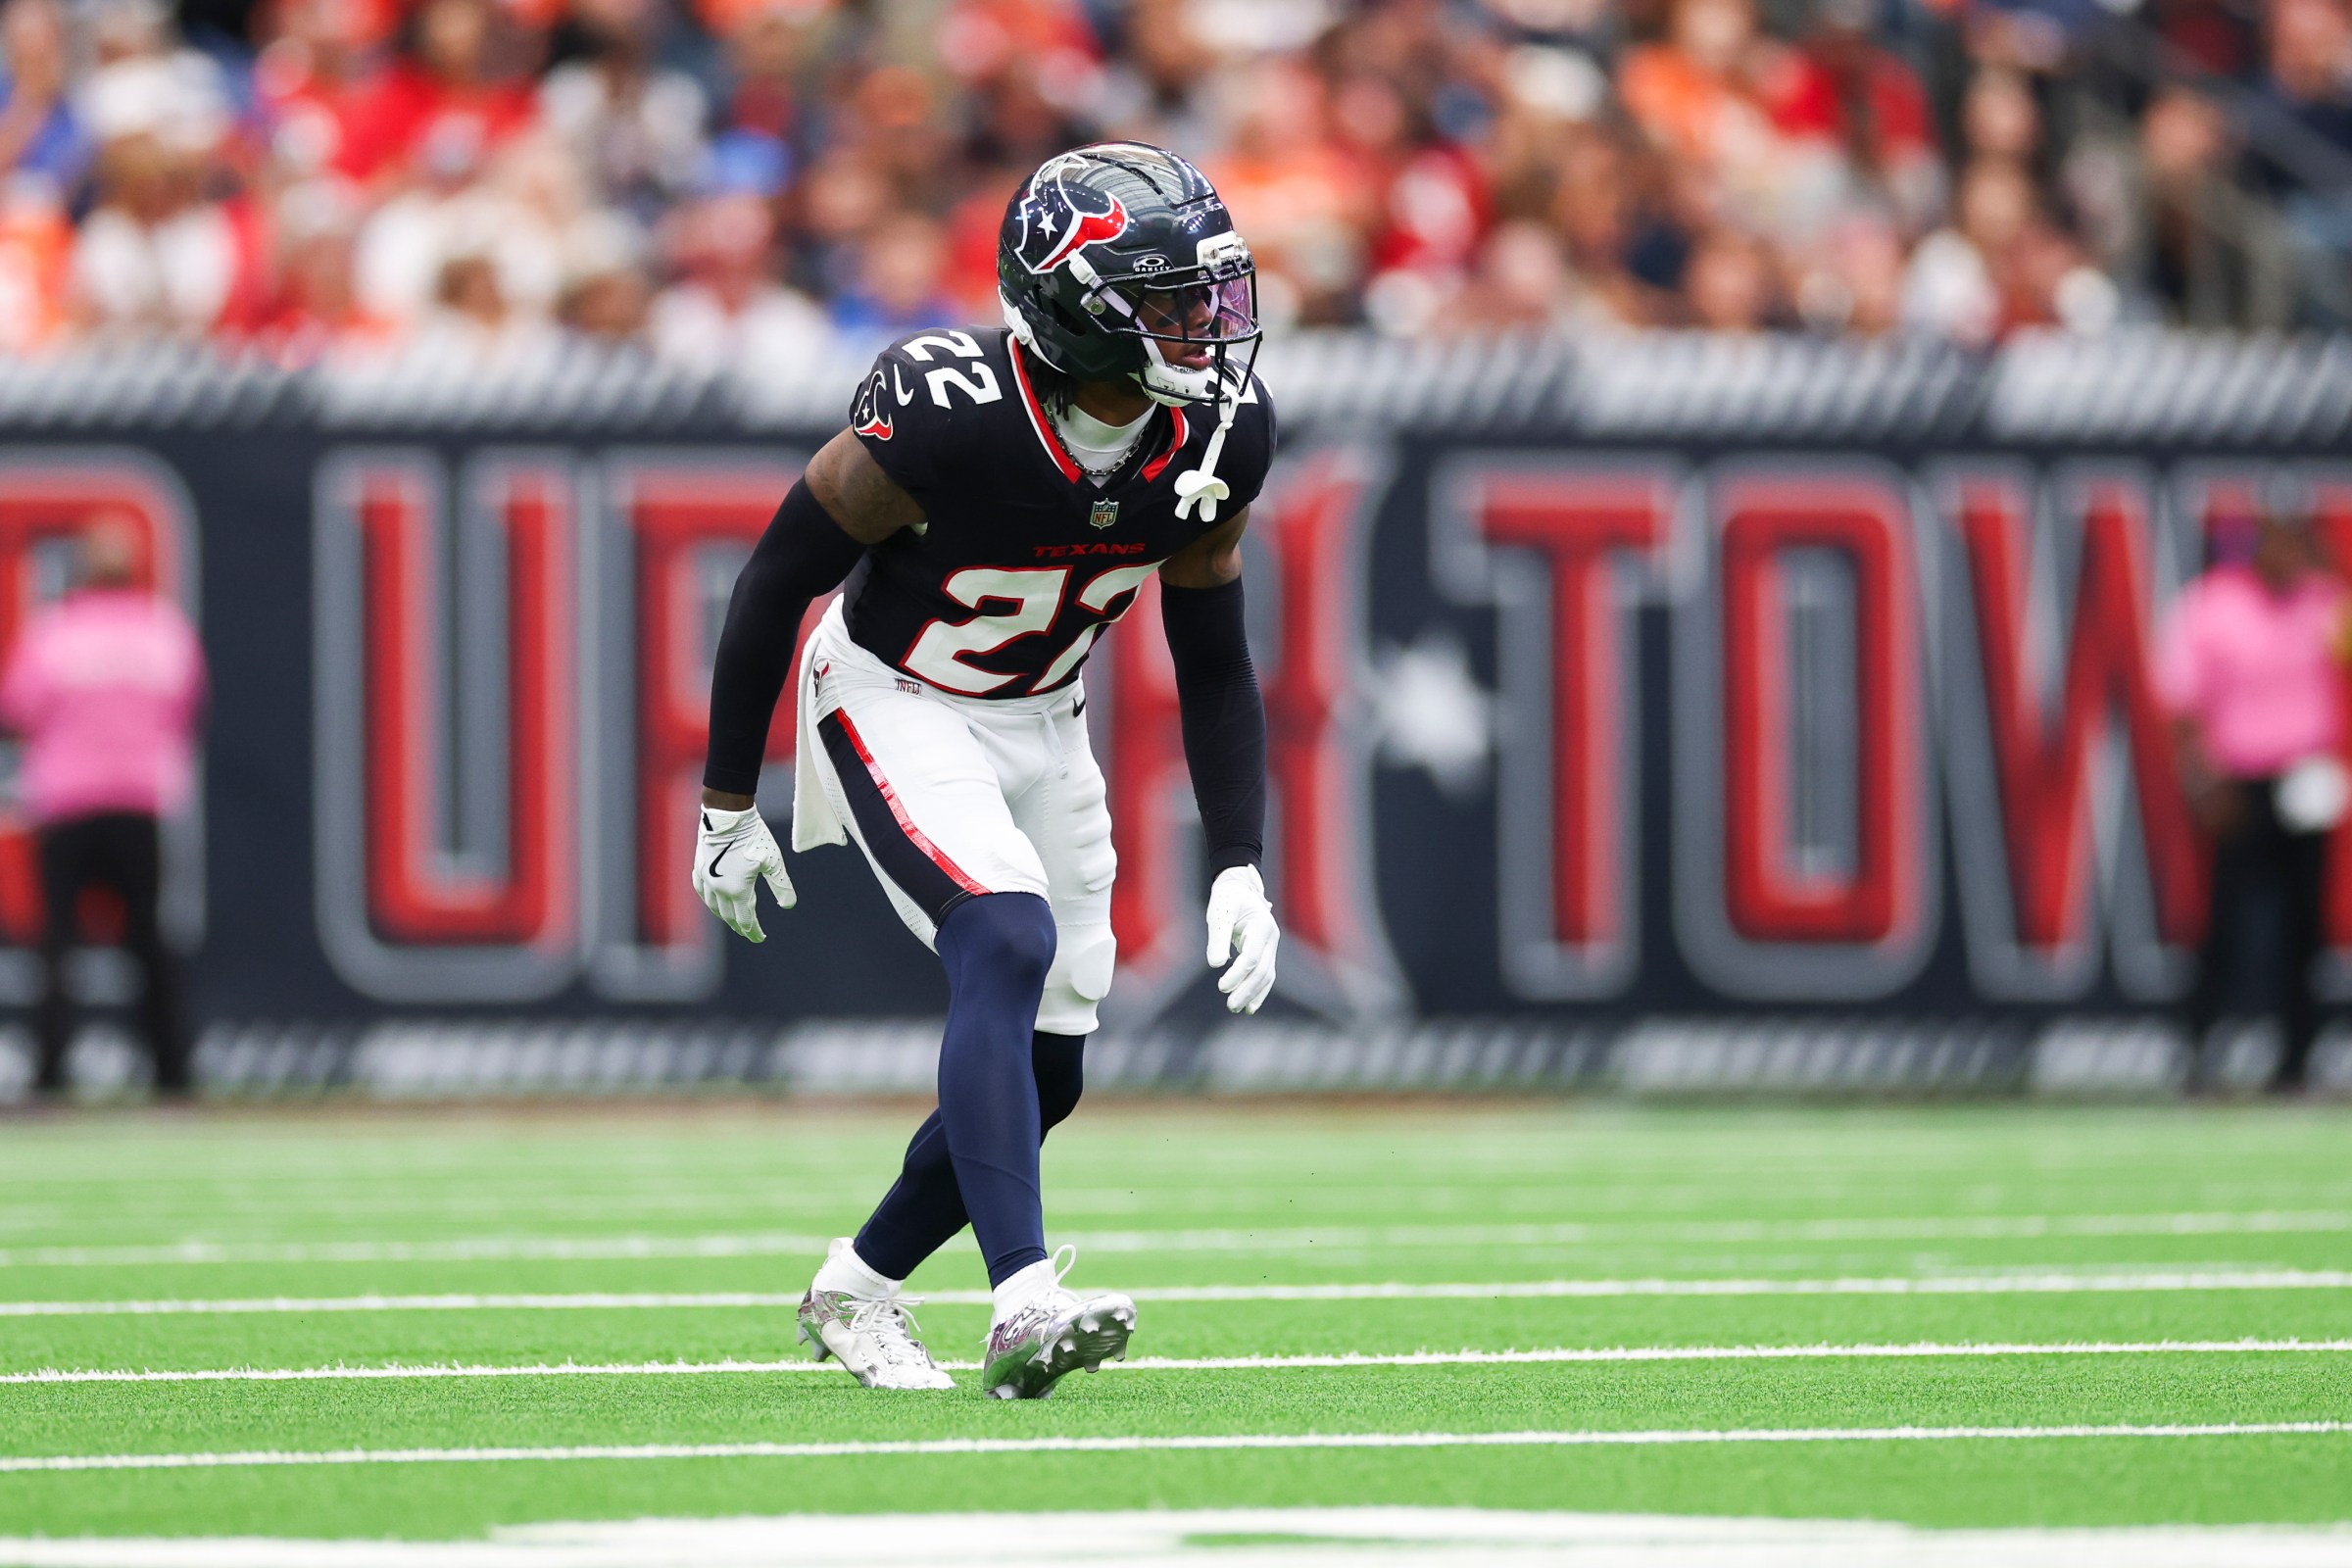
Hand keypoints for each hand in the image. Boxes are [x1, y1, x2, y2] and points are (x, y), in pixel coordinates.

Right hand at [693, 804, 794, 941]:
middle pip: (729, 916)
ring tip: (732, 921)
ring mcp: (706, 878)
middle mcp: (718, 889)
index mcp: (737, 890)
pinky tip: (712, 901)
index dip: (753, 931)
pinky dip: (708, 901)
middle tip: (749, 933)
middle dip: (740, 926)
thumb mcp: (773, 862)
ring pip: (713, 906)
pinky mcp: (699, 867)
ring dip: (724, 916)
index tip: (760, 938)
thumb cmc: (753, 837)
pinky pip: (701, 891)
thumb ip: (781, 886)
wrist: (728, 815)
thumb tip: (789, 906)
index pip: (745, 919)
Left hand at [1205, 864, 1277, 1013]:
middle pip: (1262, 970)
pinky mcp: (1267, 952)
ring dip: (1253, 993)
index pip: (1252, 956)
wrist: (1239, 888)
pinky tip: (1250, 1005)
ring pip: (1266, 975)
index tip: (1222, 986)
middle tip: (1230, 1005)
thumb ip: (1218, 938)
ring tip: (1237, 1008)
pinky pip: (1266, 974)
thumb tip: (1216, 964)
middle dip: (1247, 989)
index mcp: (1262, 925)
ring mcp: (1272, 946)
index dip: (1238, 973)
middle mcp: (1272, 937)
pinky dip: (1259, 990)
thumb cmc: (1227, 899)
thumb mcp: (1219, 914)